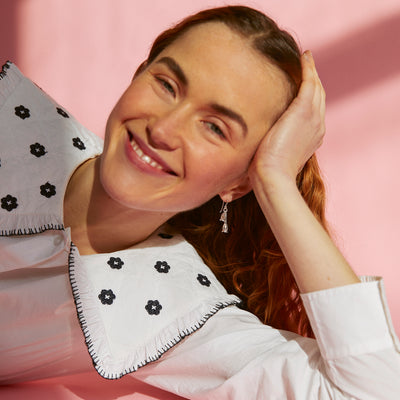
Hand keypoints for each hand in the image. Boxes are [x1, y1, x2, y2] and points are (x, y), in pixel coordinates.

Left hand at [249, 51, 325, 186]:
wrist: (273, 176)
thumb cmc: (268, 172)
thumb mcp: (274, 156)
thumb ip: (274, 144)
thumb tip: (260, 145)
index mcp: (312, 137)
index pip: (313, 111)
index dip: (309, 97)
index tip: (303, 87)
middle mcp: (317, 125)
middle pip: (318, 97)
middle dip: (314, 80)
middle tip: (307, 65)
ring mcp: (313, 118)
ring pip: (316, 88)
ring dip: (312, 71)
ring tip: (306, 58)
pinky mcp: (304, 110)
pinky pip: (310, 82)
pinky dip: (309, 68)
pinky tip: (305, 57)